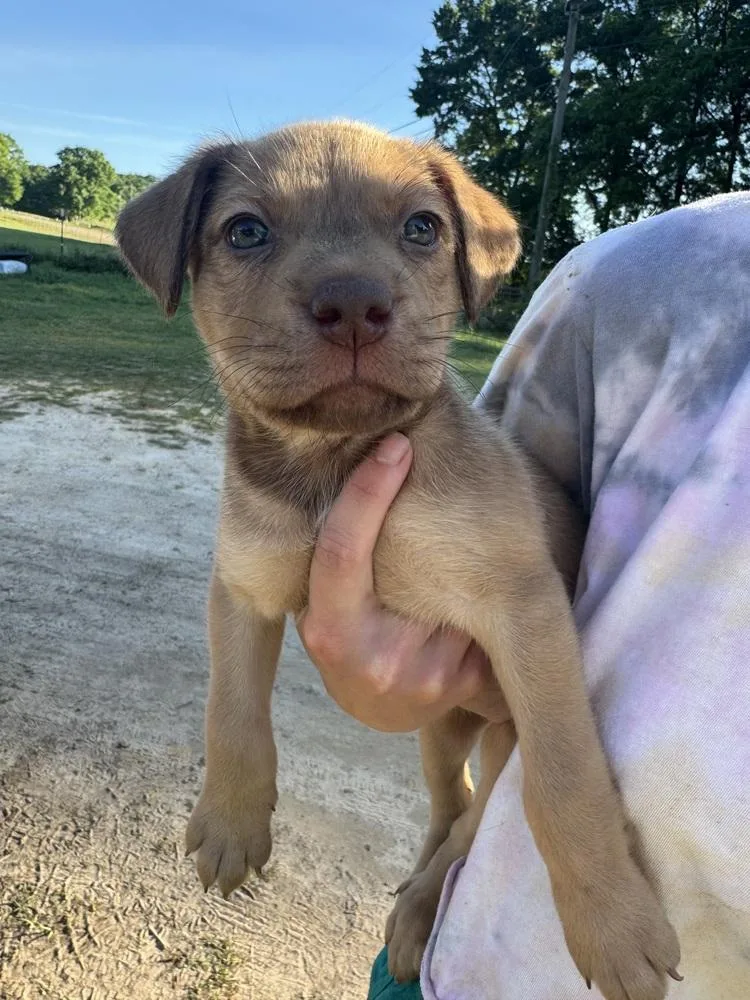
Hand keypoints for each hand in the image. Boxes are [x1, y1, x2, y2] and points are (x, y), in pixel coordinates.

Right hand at [298, 434, 508, 731]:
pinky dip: (481, 592)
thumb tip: (363, 469)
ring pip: (456, 588)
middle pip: (415, 566)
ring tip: (455, 563)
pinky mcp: (465, 685)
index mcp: (330, 631)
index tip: (395, 444)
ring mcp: (426, 677)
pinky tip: (477, 591)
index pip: (342, 551)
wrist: (378, 709)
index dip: (367, 492)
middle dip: (434, 522)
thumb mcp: (323, 604)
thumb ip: (335, 560)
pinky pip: (483, 613)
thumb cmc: (347, 636)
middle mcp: (376, 659)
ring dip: (461, 566)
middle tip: (446, 467)